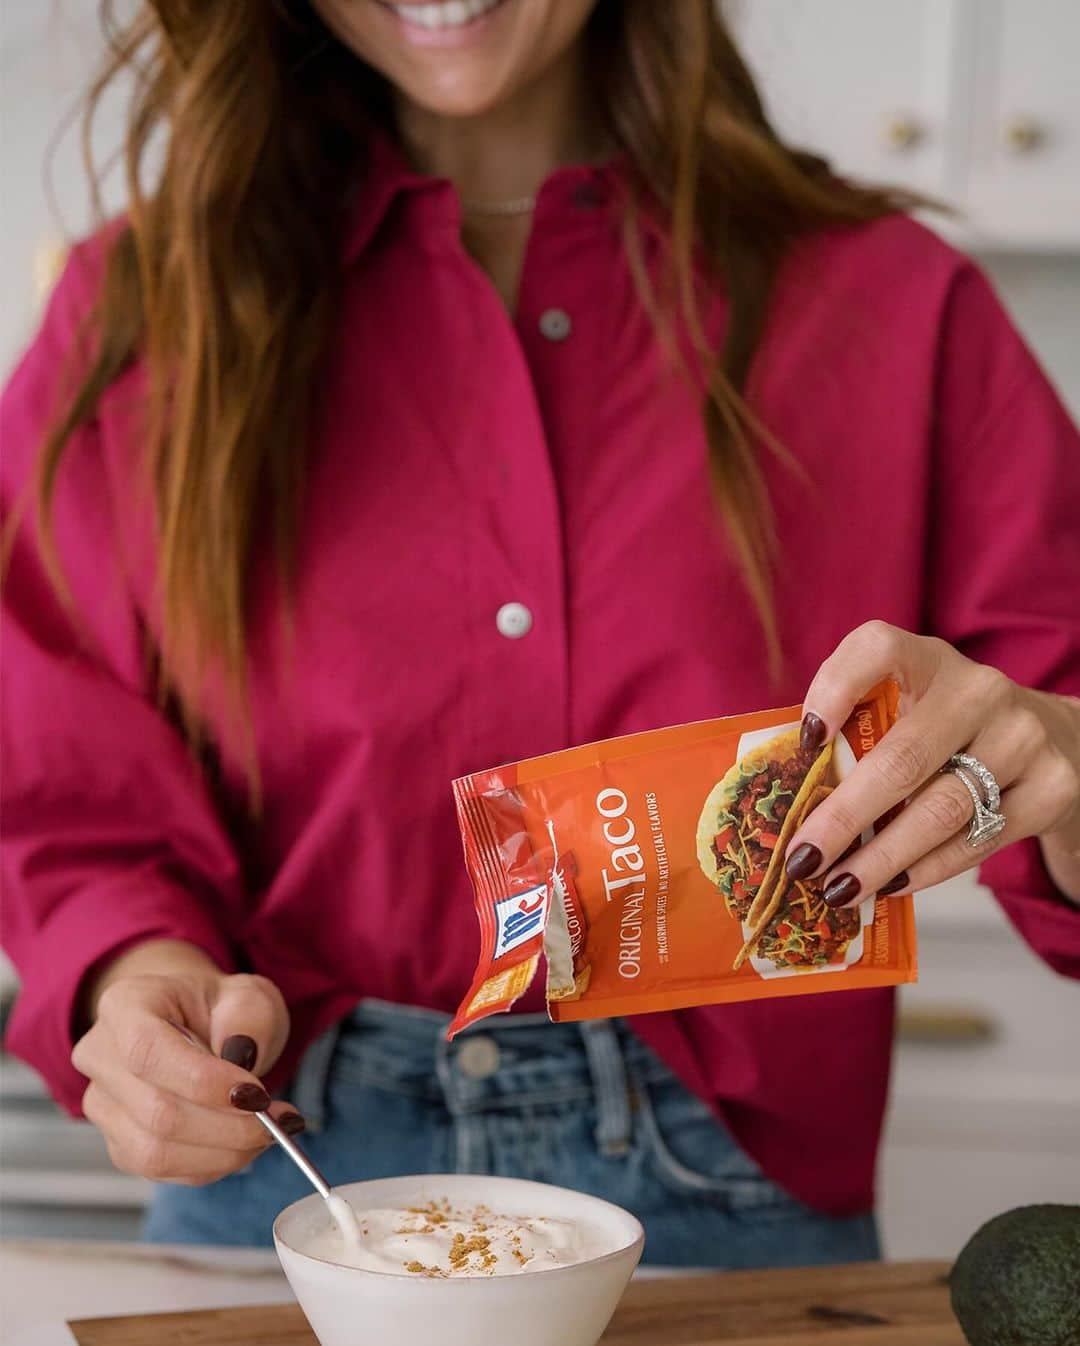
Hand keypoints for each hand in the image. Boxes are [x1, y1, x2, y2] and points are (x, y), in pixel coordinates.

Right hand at [72, 940, 302, 1184]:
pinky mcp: (119, 1143)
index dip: (204, 1082)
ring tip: (268, 1131)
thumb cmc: (219, 1007)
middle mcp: (100, 1056)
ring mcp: (103, 1104)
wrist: (196, 1024)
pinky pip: (164, 1170)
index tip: (258, 1094)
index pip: (149, 1052)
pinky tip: (242, 1143)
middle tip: (281, 1119)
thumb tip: (239, 1058)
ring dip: (225, 1151)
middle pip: (157, 1111)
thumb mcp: (248, 995)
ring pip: (157, 1151)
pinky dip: (213, 1164)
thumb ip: (249, 1017)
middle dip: (229, 1125)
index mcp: (124, 1005)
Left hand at [783, 621, 1079, 907]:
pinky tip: (889, 886)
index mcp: (929, 660)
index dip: (835, 688)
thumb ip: (858, 735)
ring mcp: (1021, 738)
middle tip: (802, 858)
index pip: (878, 648)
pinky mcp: (1050, 788)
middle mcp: (979, 690)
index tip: (804, 740)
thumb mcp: (909, 709)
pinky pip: (977, 840)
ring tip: (837, 889)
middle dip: (844, 817)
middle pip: (903, 759)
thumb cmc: (949, 729)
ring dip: (880, 857)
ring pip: (941, 809)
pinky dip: (926, 870)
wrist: (1054, 740)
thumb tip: (792, 804)